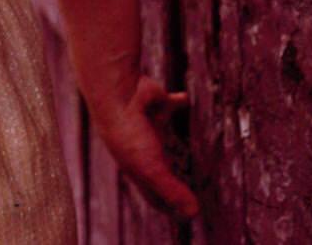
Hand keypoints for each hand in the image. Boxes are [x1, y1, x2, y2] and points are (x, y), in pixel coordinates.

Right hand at [88, 77, 198, 218]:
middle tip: (186, 189)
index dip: (167, 206)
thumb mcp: (153, 168)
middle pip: (159, 168)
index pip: (154, 194)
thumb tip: (194, 213)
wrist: (117, 94)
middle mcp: (142, 148)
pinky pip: (169, 103)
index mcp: (139, 169)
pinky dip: (178, 101)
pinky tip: (185, 98)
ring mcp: (148, 126)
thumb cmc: (129, 135)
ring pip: (163, 139)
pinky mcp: (155, 105)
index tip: (183, 216)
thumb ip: (172, 191)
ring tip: (186, 151)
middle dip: (170, 179)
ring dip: (175, 144)